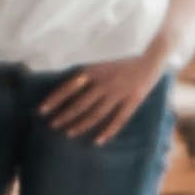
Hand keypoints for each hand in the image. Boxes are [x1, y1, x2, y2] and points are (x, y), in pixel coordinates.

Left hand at [40, 44, 170, 143]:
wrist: (153, 53)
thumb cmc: (125, 56)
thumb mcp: (102, 59)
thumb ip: (88, 72)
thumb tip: (70, 82)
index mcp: (94, 70)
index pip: (68, 87)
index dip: (54, 99)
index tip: (41, 110)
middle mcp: (104, 83)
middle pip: (80, 104)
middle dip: (65, 116)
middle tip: (52, 125)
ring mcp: (119, 93)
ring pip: (96, 114)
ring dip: (81, 125)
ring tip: (69, 134)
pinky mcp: (133, 100)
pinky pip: (118, 119)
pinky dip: (108, 131)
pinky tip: (97, 141)